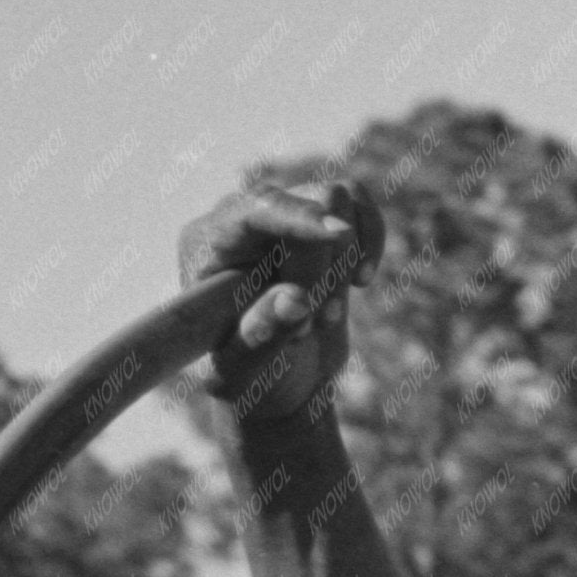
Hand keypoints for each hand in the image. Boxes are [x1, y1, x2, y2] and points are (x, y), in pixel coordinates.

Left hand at [179, 175, 382, 428]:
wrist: (276, 377)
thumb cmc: (247, 375)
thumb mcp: (240, 373)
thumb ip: (258, 339)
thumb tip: (294, 301)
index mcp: (205, 243)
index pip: (255, 210)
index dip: (298, 218)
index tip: (339, 235)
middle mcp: (240, 214)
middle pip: (304, 204)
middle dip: (323, 269)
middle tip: (315, 324)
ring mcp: (282, 209)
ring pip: (337, 199)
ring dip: (345, 262)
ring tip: (327, 316)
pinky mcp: (319, 215)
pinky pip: (358, 202)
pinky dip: (371, 239)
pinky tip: (361, 281)